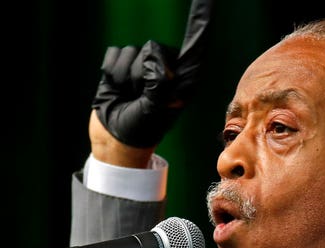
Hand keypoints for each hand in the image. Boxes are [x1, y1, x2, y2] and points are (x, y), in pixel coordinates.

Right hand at [90, 0, 210, 166]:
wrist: (115, 138)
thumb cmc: (141, 128)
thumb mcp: (154, 109)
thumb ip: (159, 85)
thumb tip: (159, 66)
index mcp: (185, 79)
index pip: (195, 45)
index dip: (200, 21)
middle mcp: (168, 68)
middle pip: (154, 49)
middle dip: (142, 75)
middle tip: (141, 99)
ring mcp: (146, 65)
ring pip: (132, 52)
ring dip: (126, 78)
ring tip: (130, 97)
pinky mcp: (125, 64)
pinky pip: (115, 54)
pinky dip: (112, 75)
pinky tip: (117, 89)